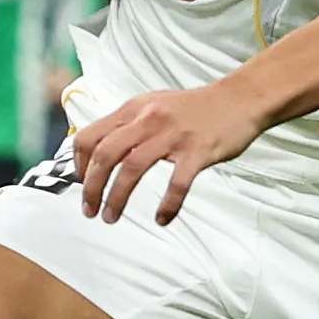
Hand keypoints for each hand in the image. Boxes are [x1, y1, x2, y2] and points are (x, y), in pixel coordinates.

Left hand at [72, 80, 265, 224]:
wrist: (239, 99)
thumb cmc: (195, 108)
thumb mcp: (154, 105)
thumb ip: (129, 124)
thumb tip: (102, 151)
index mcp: (134, 109)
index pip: (90, 135)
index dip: (79, 164)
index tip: (81, 183)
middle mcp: (148, 120)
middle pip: (105, 155)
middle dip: (91, 187)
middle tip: (89, 210)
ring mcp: (173, 135)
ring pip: (132, 169)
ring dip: (117, 198)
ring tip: (111, 217)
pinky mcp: (197, 151)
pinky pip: (177, 183)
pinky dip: (167, 205)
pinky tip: (162, 218)